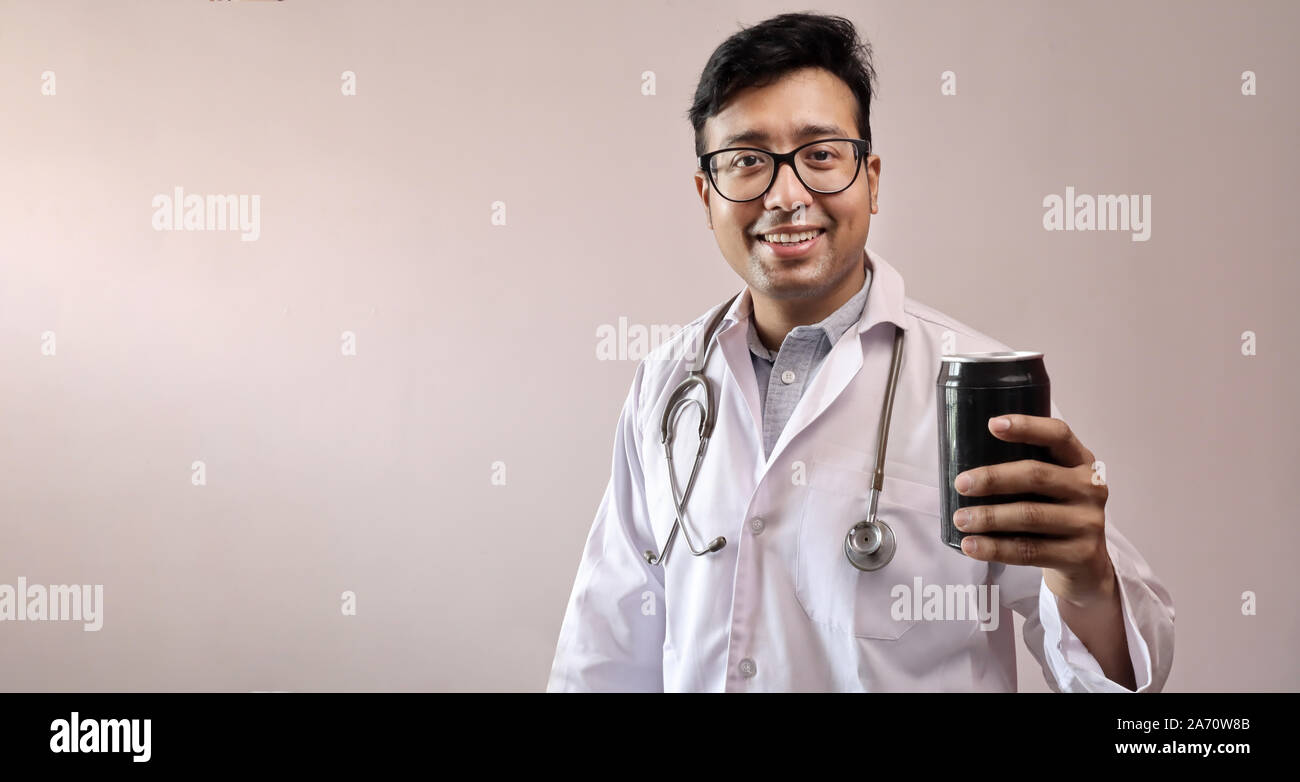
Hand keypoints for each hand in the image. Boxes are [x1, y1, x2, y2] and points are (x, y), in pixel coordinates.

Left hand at [951, 414, 1114, 606]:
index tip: (993, 424)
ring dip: (989, 517)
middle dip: (993, 478)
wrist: (1086, 563)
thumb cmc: (1055, 513)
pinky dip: (995, 548)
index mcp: (1081, 462)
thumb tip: (966, 468)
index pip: (1058, 435)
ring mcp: (1089, 522)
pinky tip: (971, 545)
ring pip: (1030, 515)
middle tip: (961, 484)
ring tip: (960, 520)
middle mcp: (1090, 488)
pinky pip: (1030, 550)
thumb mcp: (1051, 486)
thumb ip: (1025, 471)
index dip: (1027, 427)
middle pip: (1036, 476)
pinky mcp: (1081, 554)